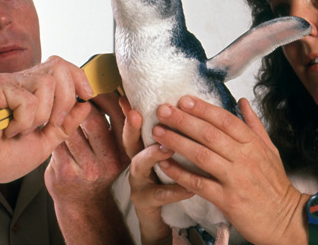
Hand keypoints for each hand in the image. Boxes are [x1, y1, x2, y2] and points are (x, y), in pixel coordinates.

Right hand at [0, 55, 93, 186]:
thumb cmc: (2, 156)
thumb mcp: (45, 142)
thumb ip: (65, 124)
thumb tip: (86, 104)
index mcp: (33, 89)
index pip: (63, 66)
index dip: (80, 78)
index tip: (88, 96)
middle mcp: (21, 80)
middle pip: (60, 67)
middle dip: (65, 99)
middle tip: (50, 124)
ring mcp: (7, 81)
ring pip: (46, 84)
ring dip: (41, 115)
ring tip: (22, 130)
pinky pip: (27, 99)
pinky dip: (23, 121)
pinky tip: (8, 130)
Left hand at [45, 92, 132, 243]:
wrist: (84, 203)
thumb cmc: (99, 168)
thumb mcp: (118, 151)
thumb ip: (118, 126)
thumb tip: (111, 89)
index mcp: (125, 153)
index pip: (123, 121)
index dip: (113, 102)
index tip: (102, 91)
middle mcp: (110, 162)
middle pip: (93, 120)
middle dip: (83, 103)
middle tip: (77, 95)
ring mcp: (87, 169)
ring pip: (71, 128)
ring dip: (66, 116)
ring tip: (64, 111)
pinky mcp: (65, 172)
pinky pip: (57, 140)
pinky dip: (55, 130)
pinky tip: (55, 128)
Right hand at [122, 97, 193, 244]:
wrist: (161, 218)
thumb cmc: (164, 180)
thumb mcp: (163, 154)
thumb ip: (163, 132)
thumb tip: (165, 105)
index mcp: (142, 148)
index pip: (133, 126)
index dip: (129, 112)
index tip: (127, 99)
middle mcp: (136, 163)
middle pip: (129, 143)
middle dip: (130, 128)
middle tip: (136, 115)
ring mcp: (138, 183)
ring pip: (139, 166)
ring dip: (152, 155)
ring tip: (168, 147)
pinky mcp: (146, 203)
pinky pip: (160, 196)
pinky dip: (176, 190)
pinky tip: (190, 187)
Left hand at [151, 96, 307, 244]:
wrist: (285, 219)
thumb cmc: (275, 185)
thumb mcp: (270, 150)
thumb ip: (254, 125)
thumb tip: (242, 102)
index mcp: (253, 144)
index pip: (225, 120)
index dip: (203, 109)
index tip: (184, 100)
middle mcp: (244, 158)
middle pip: (209, 134)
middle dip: (183, 120)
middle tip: (163, 110)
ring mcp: (235, 179)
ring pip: (201, 155)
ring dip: (177, 142)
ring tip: (158, 132)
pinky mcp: (227, 199)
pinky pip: (198, 183)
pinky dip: (180, 173)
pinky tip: (165, 164)